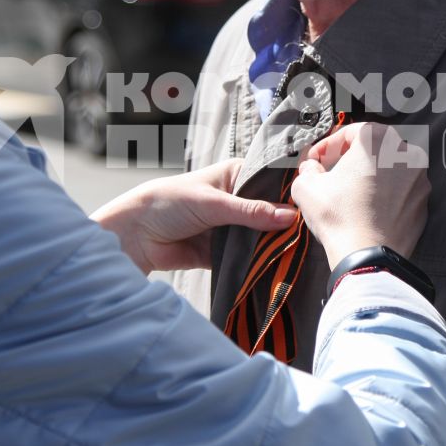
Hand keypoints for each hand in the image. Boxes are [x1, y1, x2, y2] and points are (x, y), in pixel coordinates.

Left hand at [93, 159, 297, 274]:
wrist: (134, 235)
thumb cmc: (169, 203)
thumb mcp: (213, 204)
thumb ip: (250, 213)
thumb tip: (290, 217)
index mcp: (235, 176)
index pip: (270, 183)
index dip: (289, 194)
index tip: (312, 206)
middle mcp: (236, 200)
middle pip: (268, 213)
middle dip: (283, 225)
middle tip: (310, 236)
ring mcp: (230, 227)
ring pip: (259, 238)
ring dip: (270, 246)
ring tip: (296, 254)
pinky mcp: (222, 252)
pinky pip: (245, 259)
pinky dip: (255, 263)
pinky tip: (275, 268)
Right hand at [289, 122, 428, 268]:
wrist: (369, 257)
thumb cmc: (339, 217)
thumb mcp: (307, 186)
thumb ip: (308, 169)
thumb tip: (312, 168)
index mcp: (379, 140)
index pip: (350, 132)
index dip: (328, 146)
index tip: (316, 161)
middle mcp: (406, 153)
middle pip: (373, 148)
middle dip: (351, 159)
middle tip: (332, 174)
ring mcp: (420, 180)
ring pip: (390, 170)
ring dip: (370, 177)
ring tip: (349, 194)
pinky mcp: (424, 203)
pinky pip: (401, 192)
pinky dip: (386, 196)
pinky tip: (367, 210)